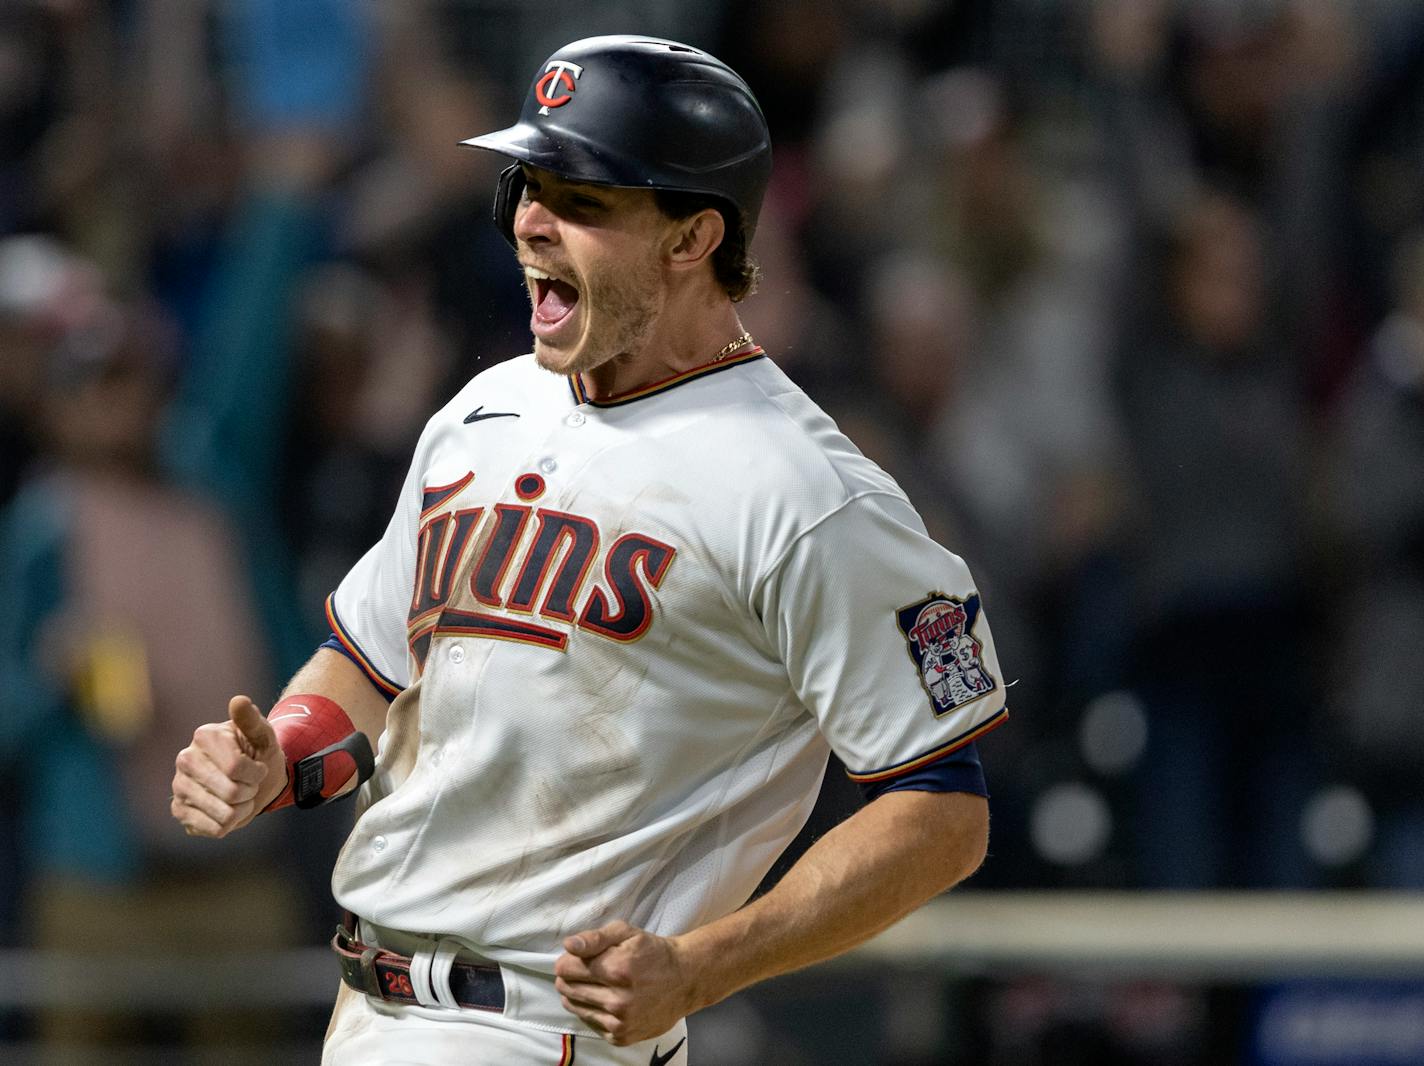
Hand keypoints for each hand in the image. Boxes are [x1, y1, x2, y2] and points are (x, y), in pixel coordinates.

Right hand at [170, 695, 286, 836]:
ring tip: (240, 797)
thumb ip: (252, 720)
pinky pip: (213, 829)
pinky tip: (227, 810)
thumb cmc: (258, 753)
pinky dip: (230, 824)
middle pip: (231, 792)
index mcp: (204, 736)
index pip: (237, 768)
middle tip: (249, 784)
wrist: (254, 778)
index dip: (256, 773)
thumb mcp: (264, 736)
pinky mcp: (178, 810)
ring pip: (224, 814)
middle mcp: (185, 759)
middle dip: (250, 791)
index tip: (258, 767)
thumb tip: (238, 700)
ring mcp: (179, 786)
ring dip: (242, 809)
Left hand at [554, 921, 694, 1044]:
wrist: (685, 981)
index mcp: (617, 969)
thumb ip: (595, 938)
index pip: (565, 968)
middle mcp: (618, 1000)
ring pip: (575, 1007)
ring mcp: (619, 1022)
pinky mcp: (621, 1037)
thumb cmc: (653, 952)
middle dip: (570, 977)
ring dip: (579, 994)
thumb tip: (569, 946)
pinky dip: (593, 1011)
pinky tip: (606, 1000)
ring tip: (596, 984)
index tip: (577, 957)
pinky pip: (589, 1023)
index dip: (568, 960)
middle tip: (586, 970)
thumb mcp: (627, 933)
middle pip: (566, 988)